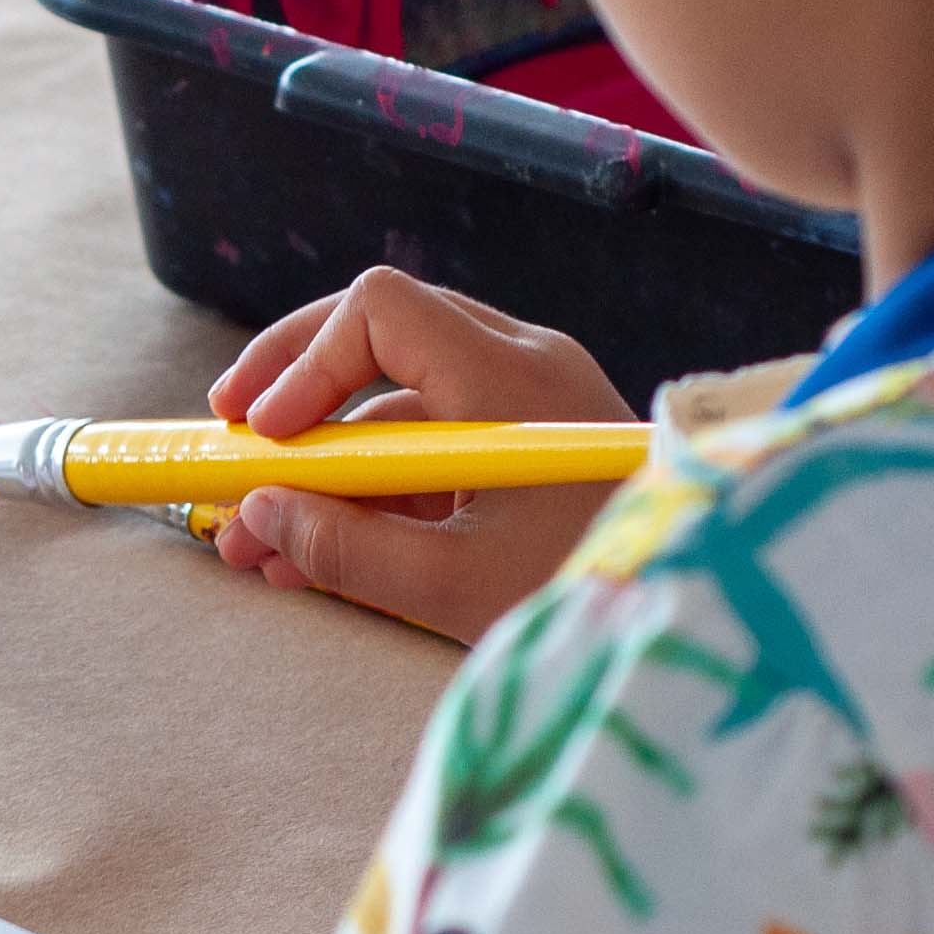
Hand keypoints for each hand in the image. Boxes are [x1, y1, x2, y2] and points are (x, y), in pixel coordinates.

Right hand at [205, 266, 635, 642]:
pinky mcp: (533, 445)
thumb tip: (257, 515)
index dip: (303, 364)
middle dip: (294, 392)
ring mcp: (533, 401)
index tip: (261, 437)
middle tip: (229, 441)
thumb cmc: (594, 597)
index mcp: (510, 379)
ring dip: (327, 462)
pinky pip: (435, 443)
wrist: (704, 621)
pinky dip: (376, 489)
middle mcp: (524, 365)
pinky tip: (316, 549)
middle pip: (382, 334)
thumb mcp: (452, 587)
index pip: (379, 312)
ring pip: (400, 401)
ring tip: (256, 537)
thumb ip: (344, 548)